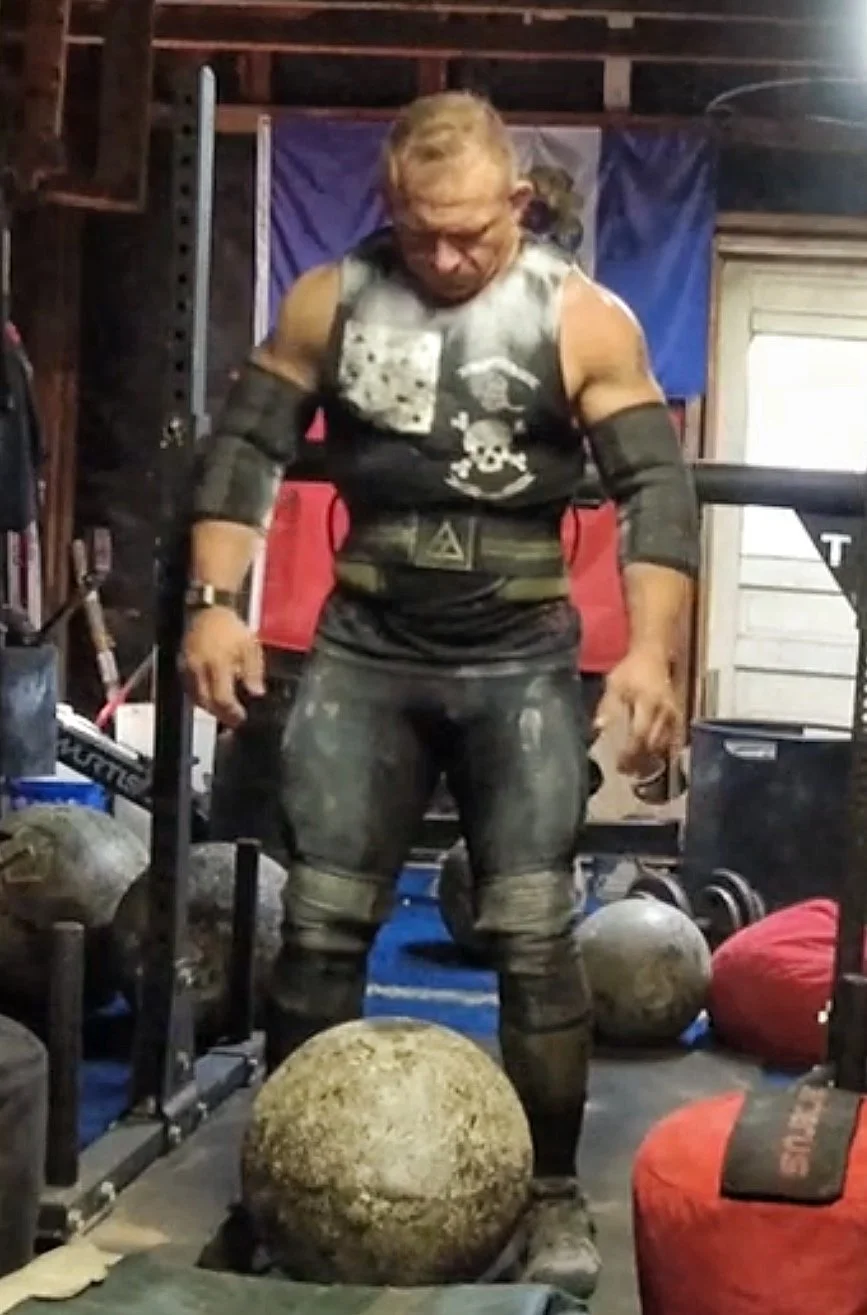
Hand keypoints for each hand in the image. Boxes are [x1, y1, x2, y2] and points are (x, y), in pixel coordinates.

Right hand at [180, 606, 264, 728]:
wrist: (207, 611)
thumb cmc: (231, 628)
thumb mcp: (250, 646)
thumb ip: (253, 671)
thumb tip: (257, 693)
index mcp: (217, 664)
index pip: (222, 698)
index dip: (232, 712)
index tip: (241, 718)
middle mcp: (199, 669)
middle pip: (206, 702)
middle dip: (220, 715)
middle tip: (233, 721)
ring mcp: (187, 668)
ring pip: (195, 698)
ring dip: (210, 709)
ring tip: (224, 713)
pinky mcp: (181, 666)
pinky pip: (188, 689)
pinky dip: (200, 698)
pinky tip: (211, 699)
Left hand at [594, 646, 681, 775]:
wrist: (653, 657)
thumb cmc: (631, 671)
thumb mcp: (614, 684)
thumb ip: (607, 707)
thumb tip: (598, 728)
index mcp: (648, 702)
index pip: (640, 734)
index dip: (631, 753)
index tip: (620, 765)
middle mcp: (665, 711)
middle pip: (654, 744)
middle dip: (640, 761)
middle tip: (626, 772)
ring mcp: (675, 715)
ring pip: (665, 746)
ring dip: (651, 759)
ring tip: (636, 769)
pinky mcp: (679, 717)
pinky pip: (674, 741)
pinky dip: (662, 752)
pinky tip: (652, 760)